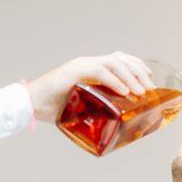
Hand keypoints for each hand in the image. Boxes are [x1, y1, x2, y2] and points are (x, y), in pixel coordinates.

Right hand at [26, 52, 155, 121]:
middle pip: (121, 59)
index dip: (137, 66)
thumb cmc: (55, 109)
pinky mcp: (73, 72)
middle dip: (139, 71)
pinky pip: (99, 71)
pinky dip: (114, 80)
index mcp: (91, 69)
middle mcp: (88, 63)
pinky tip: (125, 91)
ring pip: (113, 63)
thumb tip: (119, 122)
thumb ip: (98, 109)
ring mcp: (81, 66)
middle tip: (150, 88)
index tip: (150, 77)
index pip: (119, 59)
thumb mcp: (83, 108)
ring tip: (141, 91)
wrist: (30, 105)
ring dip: (131, 76)